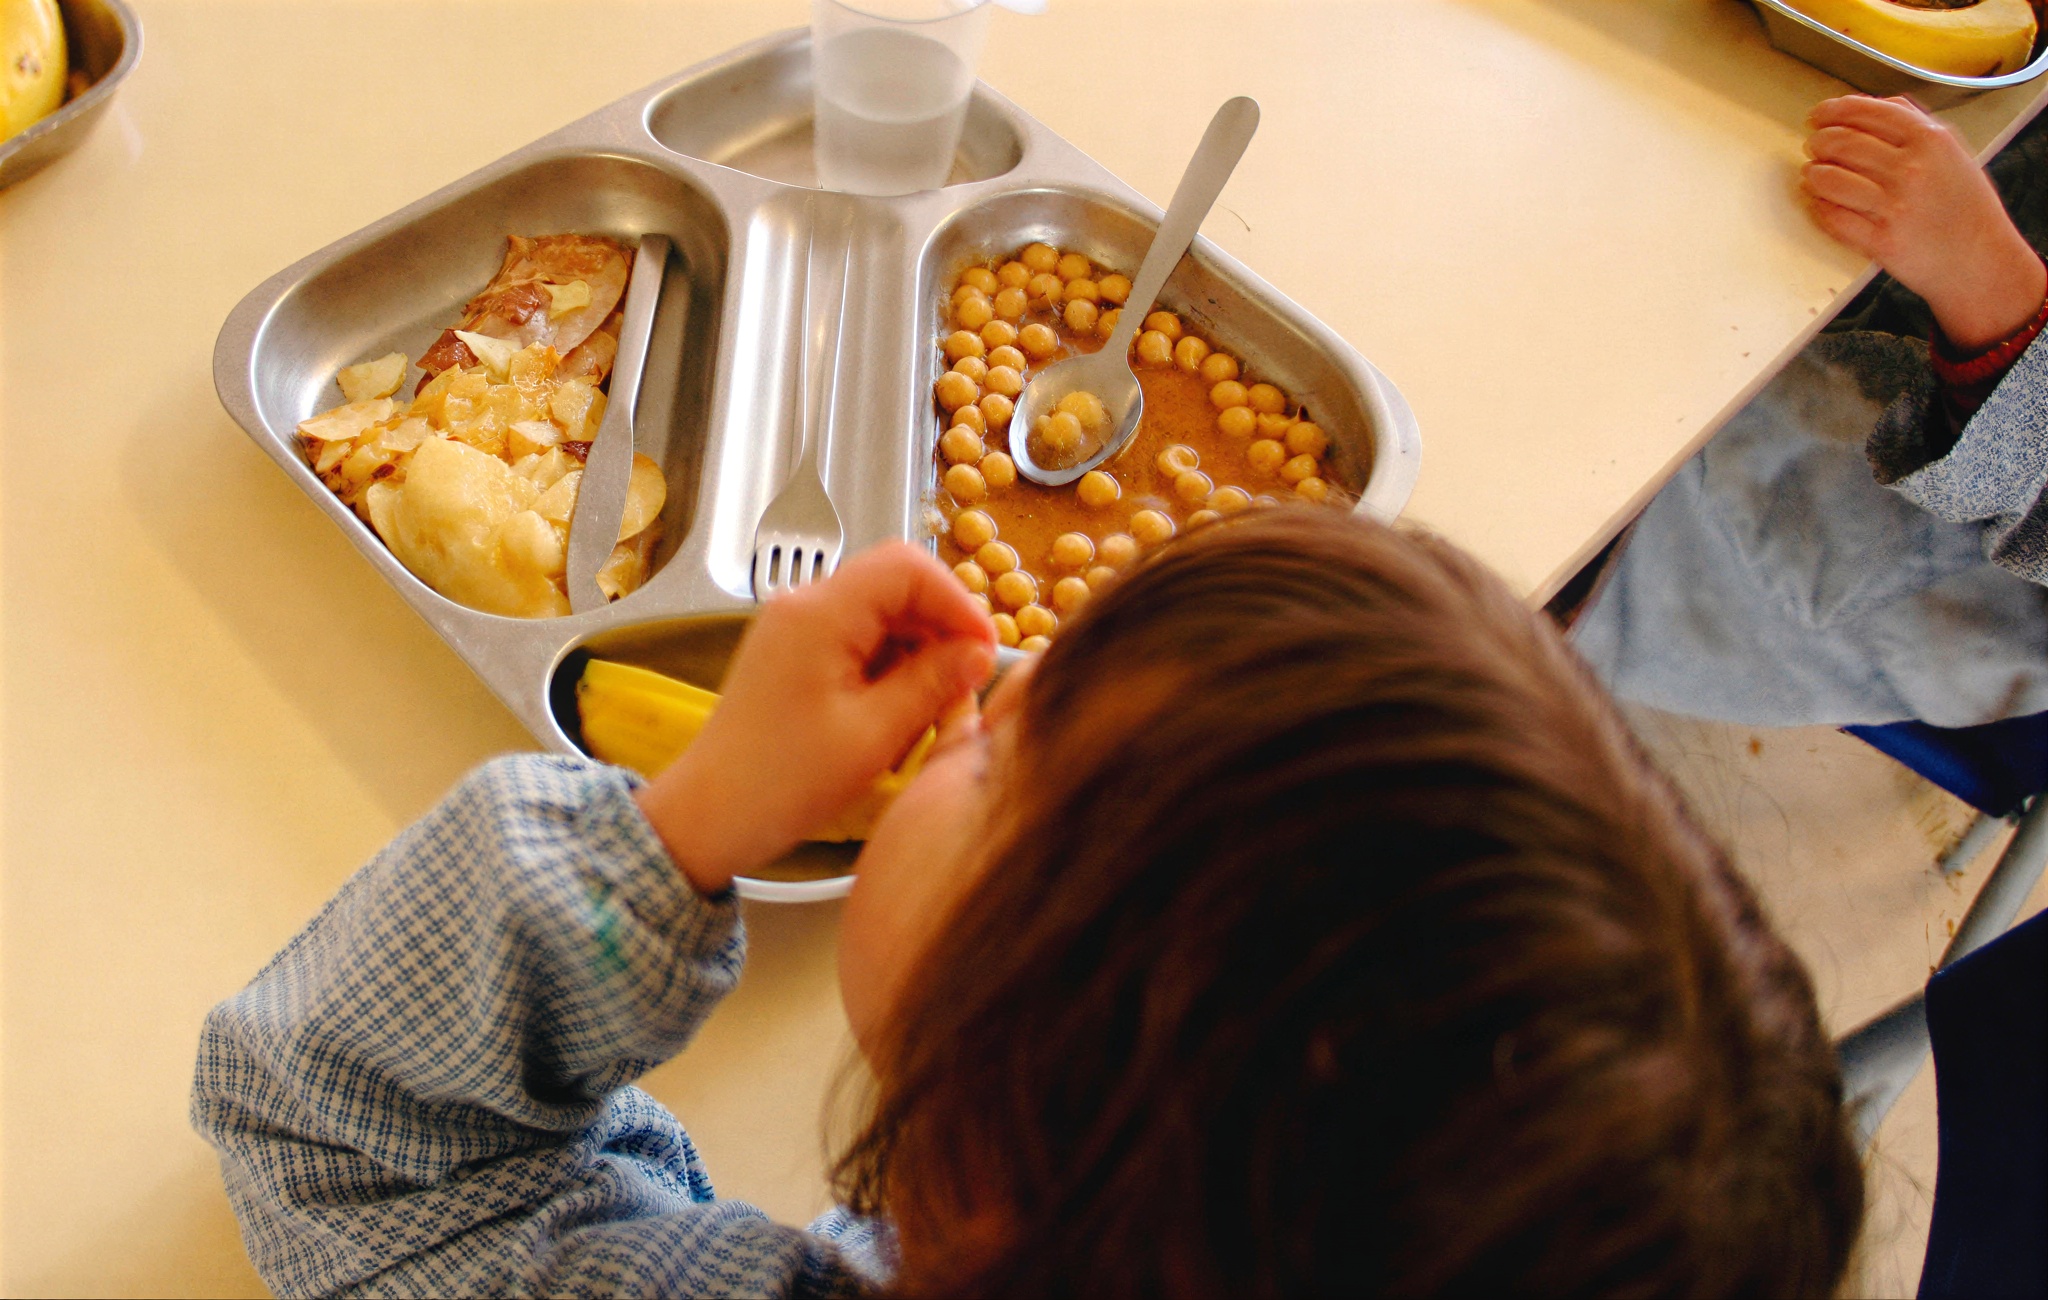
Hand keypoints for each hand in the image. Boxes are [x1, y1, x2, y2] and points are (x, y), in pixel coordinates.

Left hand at [635, 544, 996, 893]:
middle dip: (940, 630)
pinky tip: (896, 713)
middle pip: (895, 586)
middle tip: (964, 684)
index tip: (983, 650)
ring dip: (917, 653)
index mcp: (820, 614)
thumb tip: (979, 652)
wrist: (712, 815)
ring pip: (882, 615)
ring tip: (928, 710)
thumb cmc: (783, 782)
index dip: (957, 602)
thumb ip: (933, 683)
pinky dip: (889, 668)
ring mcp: (796, 627)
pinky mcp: (795, 653)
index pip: (908, 567)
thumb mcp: (874, 735)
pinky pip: (858, 639)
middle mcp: (804, 606)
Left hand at [1802, 95, 2044, 351]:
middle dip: (1820, 142)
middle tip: (1814, 145)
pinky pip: (1832, 217)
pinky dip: (1820, 207)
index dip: (1834, 111)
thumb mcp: (1953, 153)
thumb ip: (1915, 125)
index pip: (1869, 112)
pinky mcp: (1880, 240)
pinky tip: (1820, 202)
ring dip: (1814, 174)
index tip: (1818, 115)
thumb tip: (1873, 104)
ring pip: (1830, 179)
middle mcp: (1911, 170)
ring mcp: (1894, 206)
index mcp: (1931, 140)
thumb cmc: (1965, 209)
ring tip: (1813, 174)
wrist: (1980, 261)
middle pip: (1842, 143)